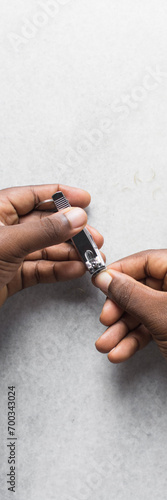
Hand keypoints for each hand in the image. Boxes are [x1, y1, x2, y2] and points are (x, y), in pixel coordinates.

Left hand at [0, 184, 104, 306]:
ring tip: (91, 257)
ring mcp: (7, 254)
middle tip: (92, 237)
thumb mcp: (8, 243)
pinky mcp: (10, 276)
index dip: (60, 195)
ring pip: (45, 249)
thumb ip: (44, 231)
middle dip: (70, 231)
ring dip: (69, 253)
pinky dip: (58, 270)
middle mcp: (3, 230)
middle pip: (43, 224)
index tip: (84, 199)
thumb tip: (75, 217)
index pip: (32, 196)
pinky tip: (75, 270)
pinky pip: (40, 270)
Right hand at [93, 250, 166, 362]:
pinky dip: (134, 340)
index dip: (120, 272)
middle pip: (139, 288)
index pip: (144, 261)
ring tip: (107, 344)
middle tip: (106, 318)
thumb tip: (106, 278)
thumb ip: (129, 294)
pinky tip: (120, 351)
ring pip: (142, 311)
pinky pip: (150, 327)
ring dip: (121, 331)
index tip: (101, 282)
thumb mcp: (158, 313)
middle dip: (118, 310)